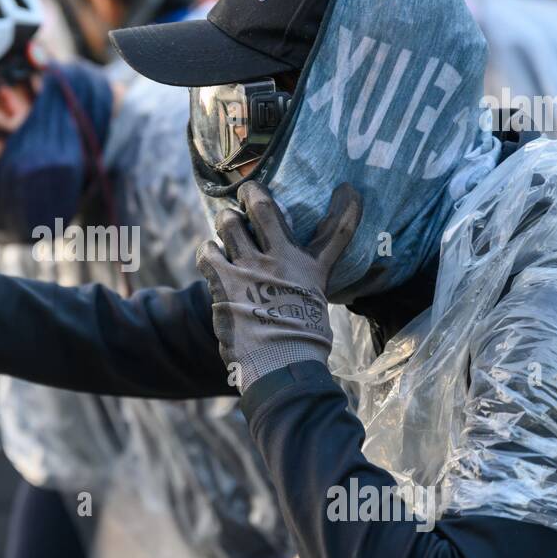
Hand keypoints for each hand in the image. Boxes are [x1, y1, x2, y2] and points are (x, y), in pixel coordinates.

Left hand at [196, 181, 361, 392]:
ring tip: (227, 227)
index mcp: (311, 269)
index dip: (347, 207)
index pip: (337, 231)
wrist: (278, 367)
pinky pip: (208, 252)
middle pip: (264, 207)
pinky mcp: (223, 281)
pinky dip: (208, 251)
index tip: (348, 190)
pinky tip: (212, 255)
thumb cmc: (300, 345)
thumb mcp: (316, 309)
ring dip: (226, 222)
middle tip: (247, 194)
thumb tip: (302, 283)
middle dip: (251, 193)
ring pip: (229, 223)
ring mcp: (250, 268)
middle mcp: (281, 261)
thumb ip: (306, 287)